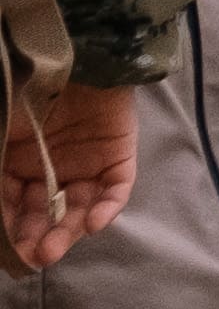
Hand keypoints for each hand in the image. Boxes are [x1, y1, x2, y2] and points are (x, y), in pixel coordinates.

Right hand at [0, 78, 136, 266]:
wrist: (72, 52)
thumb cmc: (23, 89)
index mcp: (19, 165)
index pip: (14, 208)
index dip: (11, 230)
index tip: (10, 252)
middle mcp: (53, 169)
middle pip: (47, 214)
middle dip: (38, 238)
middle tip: (35, 256)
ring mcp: (87, 164)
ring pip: (79, 208)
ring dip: (67, 231)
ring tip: (54, 248)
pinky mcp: (118, 156)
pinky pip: (116, 189)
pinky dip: (107, 208)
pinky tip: (93, 223)